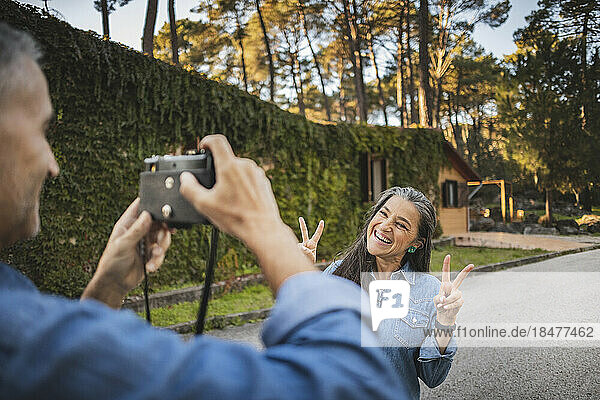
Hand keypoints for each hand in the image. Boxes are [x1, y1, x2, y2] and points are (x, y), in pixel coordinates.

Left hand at [81, 198, 170, 307]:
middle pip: (158, 222)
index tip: (163, 211)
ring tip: (155, 256)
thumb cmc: (111, 262)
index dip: (152, 206)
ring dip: (162, 247)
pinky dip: (158, 259)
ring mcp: (145, 241)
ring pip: (163, 237)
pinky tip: (150, 266)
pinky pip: (161, 252)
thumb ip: (136, 230)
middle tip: (161, 239)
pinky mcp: (151, 252)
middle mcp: (138, 230)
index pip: (141, 207)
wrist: (115, 283)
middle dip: (163, 231)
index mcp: (128, 223)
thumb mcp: (123, 244)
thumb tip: (147, 215)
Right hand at [179, 134, 314, 293]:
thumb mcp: (205, 205)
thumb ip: (190, 188)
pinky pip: (249, 178)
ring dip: (230, 179)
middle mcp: (246, 166)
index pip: (217, 141)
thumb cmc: (236, 218)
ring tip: (227, 199)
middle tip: (212, 188)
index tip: (202, 147)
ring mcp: (257, 174)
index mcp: (230, 167)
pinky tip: (239, 202)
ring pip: (238, 170)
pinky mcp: (264, 183)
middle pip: (227, 159)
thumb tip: (185, 178)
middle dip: (218, 170)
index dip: (206, 141)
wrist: (263, 230)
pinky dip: (242, 186)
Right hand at [297, 217, 323, 263]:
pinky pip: (296, 249)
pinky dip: (297, 253)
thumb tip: (301, 246)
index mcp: (313, 244)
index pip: (317, 235)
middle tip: (300, 218)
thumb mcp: (311, 257)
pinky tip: (298, 256)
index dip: (320, 228)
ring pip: (299, 246)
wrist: (304, 266)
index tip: (322, 221)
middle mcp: (306, 243)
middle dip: (302, 225)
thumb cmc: (310, 262)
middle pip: (304, 233)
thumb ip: (307, 252)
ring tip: (304, 257)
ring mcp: (300, 245)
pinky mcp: (296, 248)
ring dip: (302, 252)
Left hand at [434, 255, 473, 325]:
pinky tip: (445, 307)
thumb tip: (444, 297)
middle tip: (472, 265)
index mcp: (445, 284)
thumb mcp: (436, 300)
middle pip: (460, 278)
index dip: (446, 264)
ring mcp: (458, 294)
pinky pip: (455, 303)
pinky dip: (449, 306)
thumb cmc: (439, 305)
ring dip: (447, 301)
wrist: (444, 314)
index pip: (446, 273)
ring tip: (442, 305)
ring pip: (454, 295)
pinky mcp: (461, 301)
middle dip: (466, 271)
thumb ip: (439, 298)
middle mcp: (453, 287)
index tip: (448, 256)